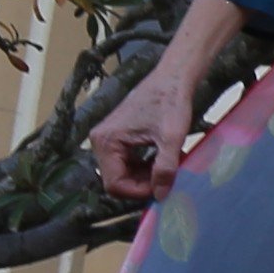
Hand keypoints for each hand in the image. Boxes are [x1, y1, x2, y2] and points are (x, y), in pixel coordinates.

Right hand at [90, 55, 199, 203]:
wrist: (173, 77)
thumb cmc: (171, 101)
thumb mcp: (171, 138)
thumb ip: (165, 168)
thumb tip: (160, 195)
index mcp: (106, 141)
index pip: (114, 184)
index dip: (138, 192)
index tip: (161, 190)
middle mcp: (100, 141)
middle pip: (117, 179)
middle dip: (142, 184)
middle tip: (168, 180)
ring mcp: (108, 138)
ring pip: (123, 172)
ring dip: (145, 176)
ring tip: (169, 169)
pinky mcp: (118, 136)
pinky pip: (127, 161)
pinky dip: (145, 165)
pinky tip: (163, 160)